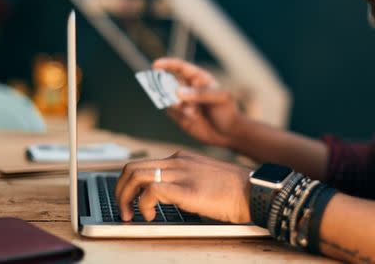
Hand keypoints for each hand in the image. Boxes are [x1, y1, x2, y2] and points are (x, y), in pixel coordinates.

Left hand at [115, 151, 250, 223]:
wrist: (255, 191)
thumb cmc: (233, 191)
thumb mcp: (202, 180)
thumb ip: (183, 183)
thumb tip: (162, 200)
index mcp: (181, 158)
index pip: (141, 164)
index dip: (127, 184)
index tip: (128, 201)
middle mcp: (178, 161)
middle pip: (131, 168)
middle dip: (120, 190)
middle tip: (123, 210)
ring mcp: (182, 173)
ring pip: (135, 176)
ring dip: (125, 198)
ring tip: (131, 215)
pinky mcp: (187, 189)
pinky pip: (151, 191)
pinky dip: (143, 205)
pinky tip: (150, 215)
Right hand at [153, 58, 241, 147]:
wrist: (228, 133)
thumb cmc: (227, 111)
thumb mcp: (220, 98)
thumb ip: (200, 93)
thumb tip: (177, 92)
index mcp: (198, 78)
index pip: (180, 67)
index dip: (167, 64)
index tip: (156, 65)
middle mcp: (187, 88)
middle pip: (169, 81)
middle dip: (169, 89)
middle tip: (179, 101)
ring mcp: (182, 101)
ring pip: (167, 97)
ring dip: (175, 104)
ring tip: (192, 112)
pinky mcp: (178, 115)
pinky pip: (170, 110)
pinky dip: (177, 113)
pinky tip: (192, 118)